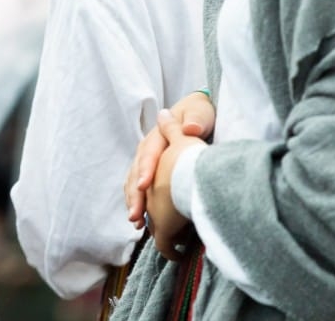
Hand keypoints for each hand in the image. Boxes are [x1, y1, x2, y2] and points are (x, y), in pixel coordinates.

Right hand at [147, 109, 205, 259]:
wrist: (198, 116)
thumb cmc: (200, 115)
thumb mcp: (200, 112)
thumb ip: (195, 119)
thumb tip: (190, 127)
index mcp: (157, 136)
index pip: (149, 154)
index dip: (145, 169)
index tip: (144, 185)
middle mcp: (148, 150)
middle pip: (136, 173)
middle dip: (135, 195)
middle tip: (136, 215)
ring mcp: (147, 162)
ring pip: (134, 183)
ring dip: (134, 203)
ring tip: (137, 222)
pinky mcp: (152, 174)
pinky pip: (140, 190)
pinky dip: (139, 204)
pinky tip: (142, 221)